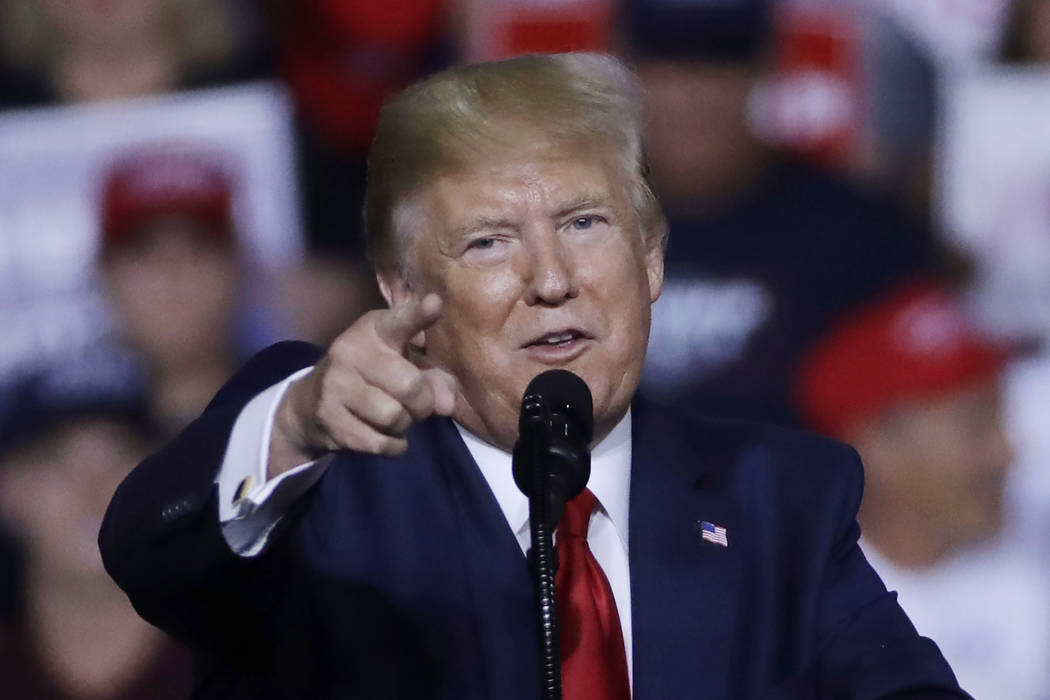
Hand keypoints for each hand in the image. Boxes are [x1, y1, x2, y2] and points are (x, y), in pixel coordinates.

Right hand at [268, 294, 457, 477]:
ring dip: (404, 425)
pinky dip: (393, 445)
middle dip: (423, 403)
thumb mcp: (403, 365)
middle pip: (410, 386)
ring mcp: (336, 386)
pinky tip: (384, 435)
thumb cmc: (372, 377)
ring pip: (394, 417)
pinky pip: (380, 443)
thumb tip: (446, 405)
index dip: (418, 315)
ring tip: (393, 417)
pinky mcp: (330, 420)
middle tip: (416, 404)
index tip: (435, 304)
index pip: (399, 321)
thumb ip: (435, 379)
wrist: (311, 404)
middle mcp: (351, 351)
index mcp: (374, 330)